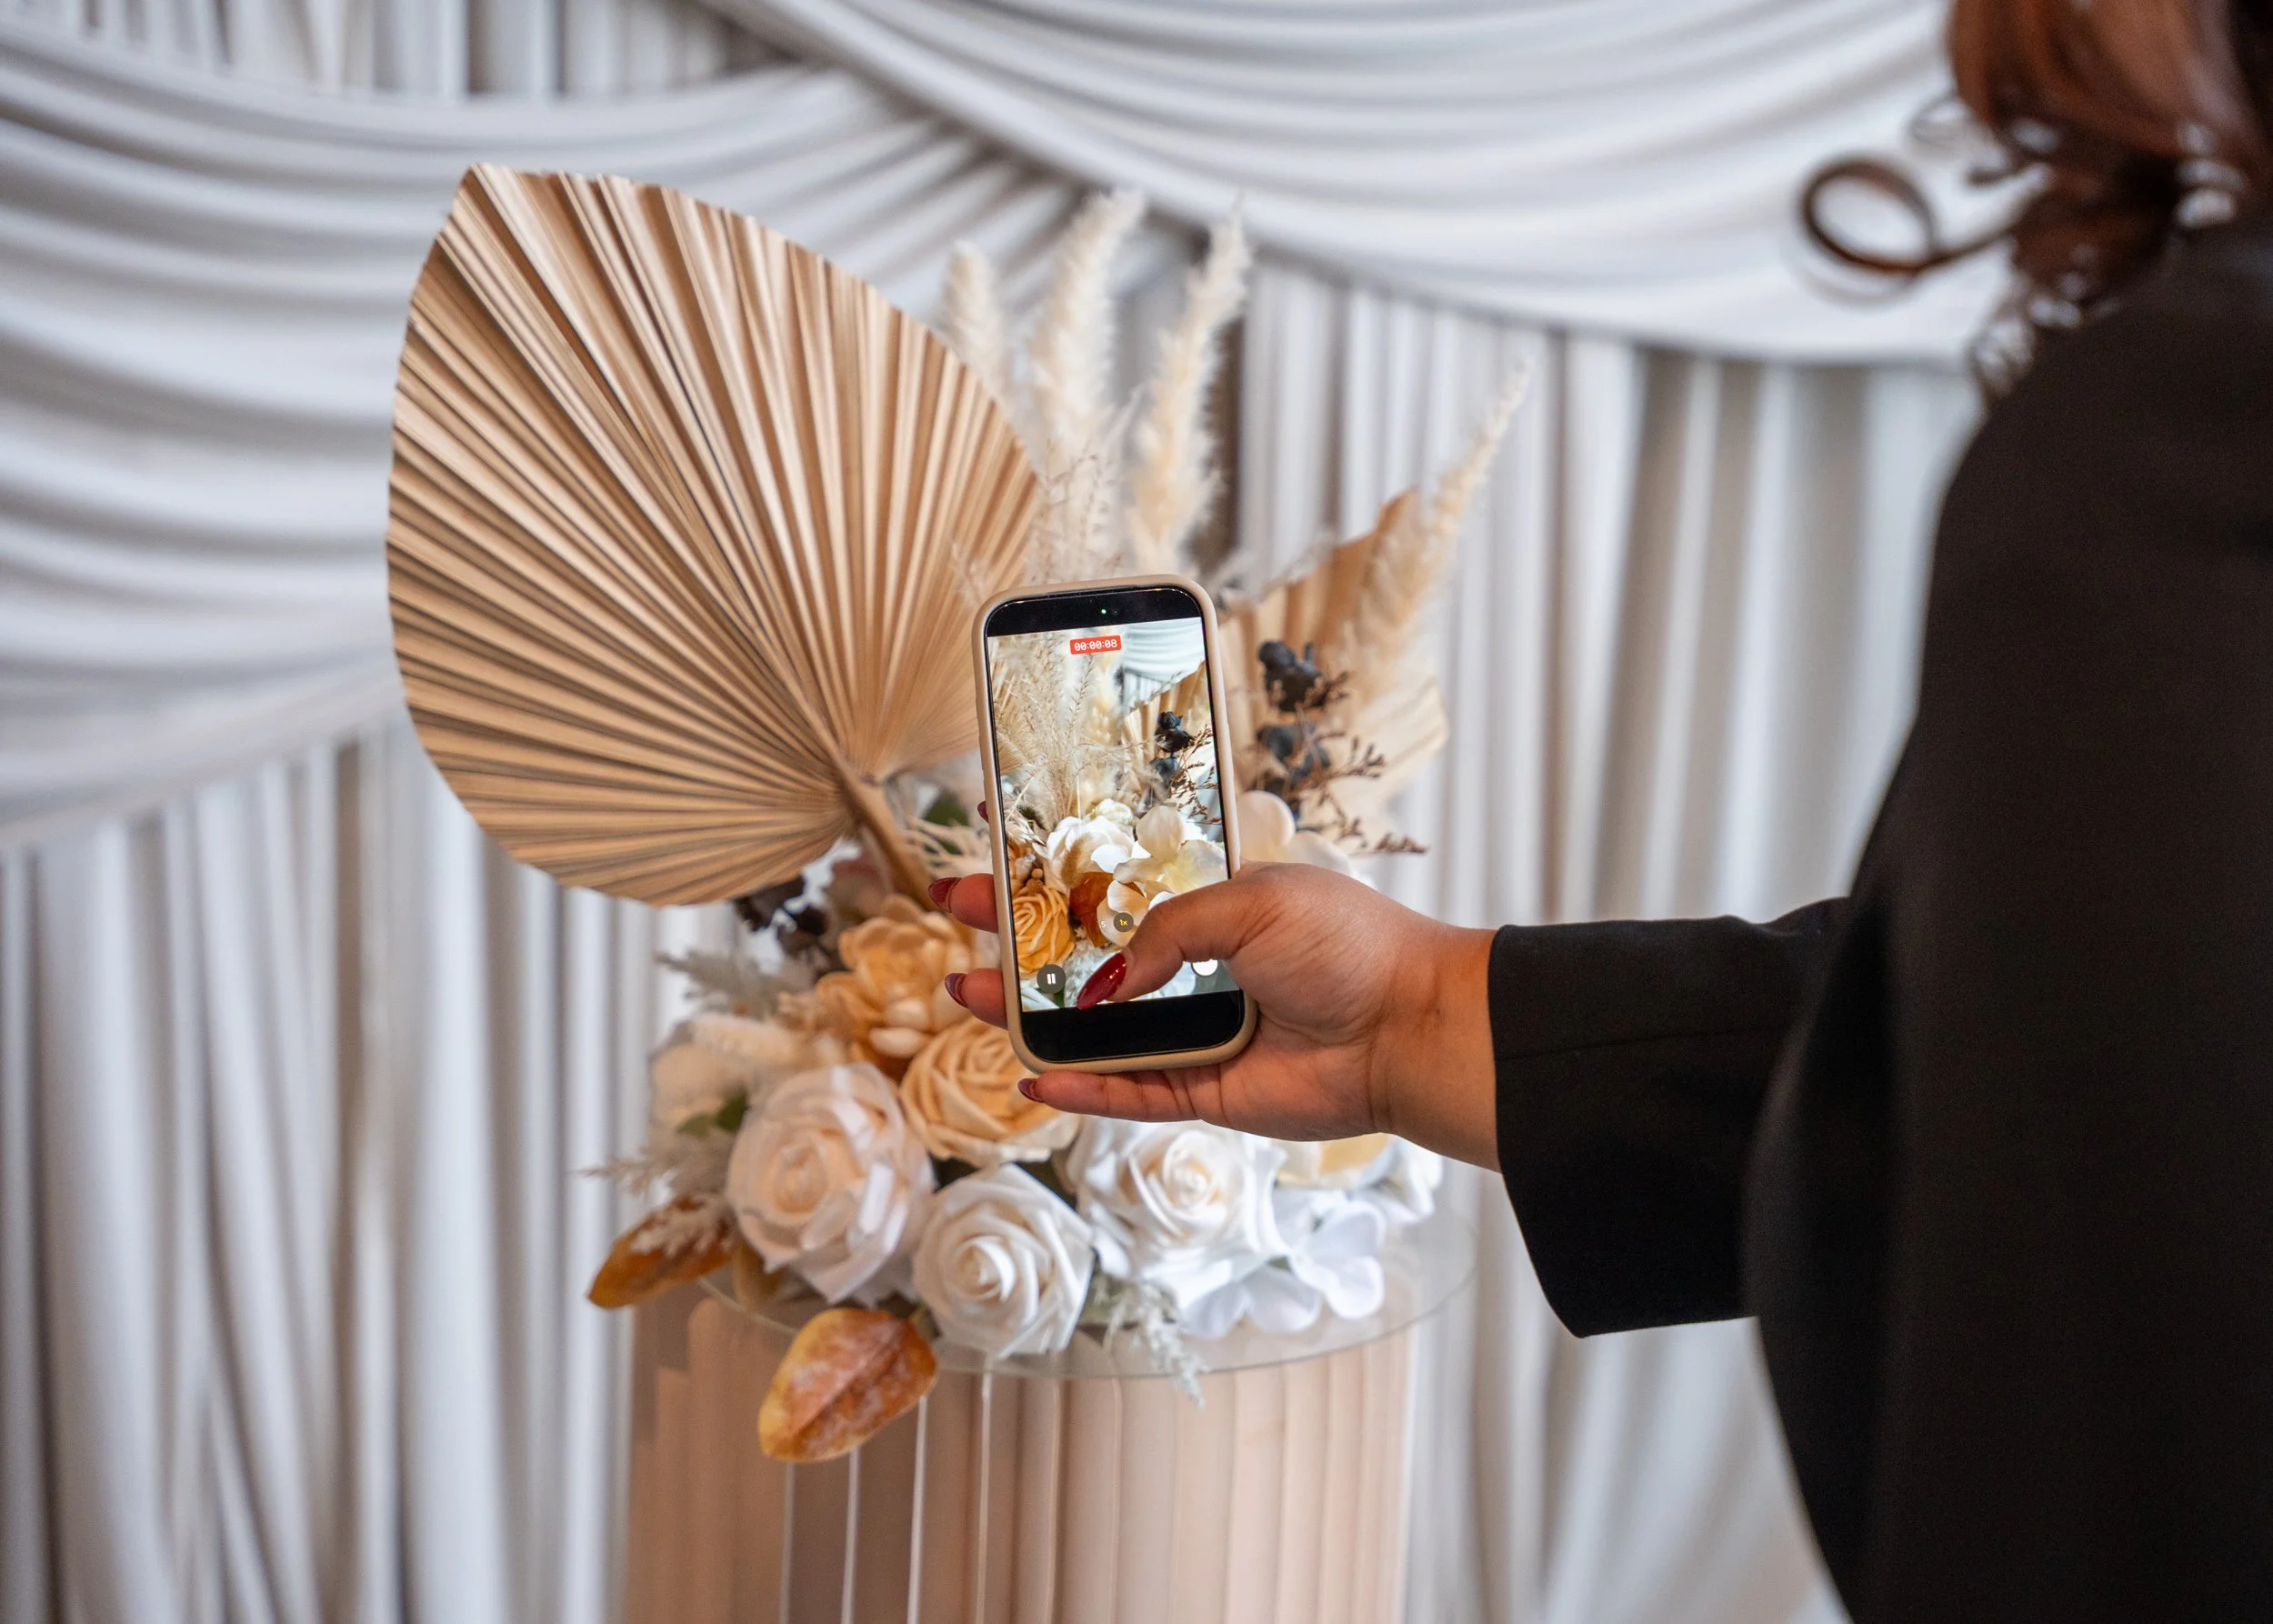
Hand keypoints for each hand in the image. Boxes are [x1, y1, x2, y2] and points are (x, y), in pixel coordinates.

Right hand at [934, 865, 1499, 1168]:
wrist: (1409, 1025)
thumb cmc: (1348, 946)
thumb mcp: (1247, 903)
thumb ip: (1164, 930)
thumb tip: (1104, 982)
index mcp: (1205, 907)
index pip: (1108, 887)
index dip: (1049, 874)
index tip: (990, 852)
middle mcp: (1191, 969)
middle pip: (1081, 960)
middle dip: (1016, 941)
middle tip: (956, 921)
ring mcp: (1191, 1032)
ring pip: (1090, 1031)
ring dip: (1026, 1015)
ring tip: (969, 993)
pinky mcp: (1204, 1091)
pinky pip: (1129, 1094)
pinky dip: (1081, 1088)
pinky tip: (1033, 1073)